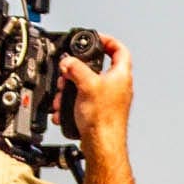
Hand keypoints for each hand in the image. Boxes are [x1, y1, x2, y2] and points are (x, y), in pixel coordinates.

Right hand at [58, 32, 133, 157]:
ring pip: (85, 85)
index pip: (119, 49)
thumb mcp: (86, 84)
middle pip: (96, 67)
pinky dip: (71, 102)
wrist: (102, 145)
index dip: (107, 40)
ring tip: (62, 95)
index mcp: (121, 75)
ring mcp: (109, 99)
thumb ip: (76, 68)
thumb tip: (68, 62)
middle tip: (68, 71)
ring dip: (70, 88)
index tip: (94, 38)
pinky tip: (63, 108)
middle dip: (77, 69)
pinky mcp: (99, 111)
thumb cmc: (103, 119)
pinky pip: (82, 100)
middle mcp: (118, 86)